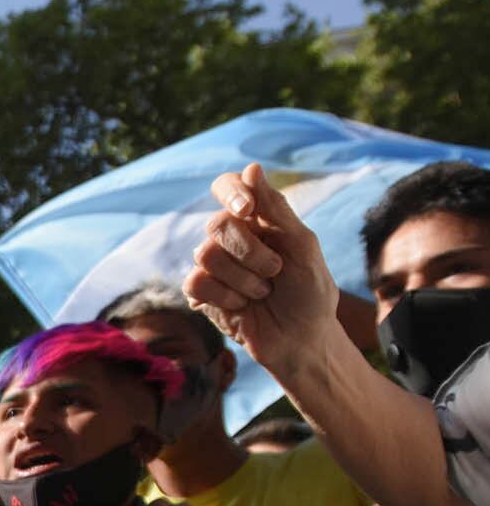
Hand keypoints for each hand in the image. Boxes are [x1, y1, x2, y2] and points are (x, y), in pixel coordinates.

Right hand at [184, 163, 339, 376]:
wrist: (303, 338)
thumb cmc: (309, 291)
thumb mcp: (302, 245)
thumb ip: (275, 208)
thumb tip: (251, 167)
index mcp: (256, 219)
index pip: (227, 186)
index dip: (230, 192)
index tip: (247, 209)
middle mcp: (231, 238)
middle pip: (217, 224)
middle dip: (250, 251)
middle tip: (275, 271)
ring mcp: (213, 266)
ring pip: (205, 254)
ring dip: (243, 278)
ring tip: (262, 293)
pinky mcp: (201, 293)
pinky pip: (196, 282)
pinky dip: (225, 296)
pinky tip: (242, 306)